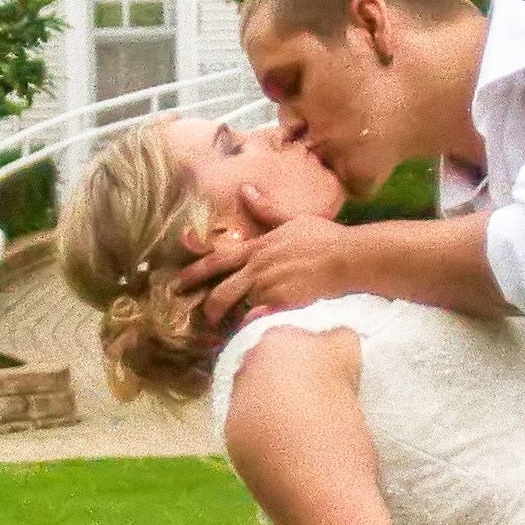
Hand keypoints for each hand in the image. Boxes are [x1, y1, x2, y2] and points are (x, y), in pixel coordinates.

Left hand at [179, 210, 364, 332]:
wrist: (346, 257)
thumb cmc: (323, 237)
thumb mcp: (292, 219)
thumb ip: (266, 210)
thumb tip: (245, 190)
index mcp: (257, 249)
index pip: (218, 260)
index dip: (195, 272)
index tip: (177, 282)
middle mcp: (258, 269)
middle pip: (222, 291)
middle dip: (208, 307)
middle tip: (202, 318)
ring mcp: (269, 288)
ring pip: (239, 307)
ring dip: (232, 318)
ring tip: (226, 330)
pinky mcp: (283, 304)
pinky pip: (258, 320)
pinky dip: (252, 327)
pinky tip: (249, 334)